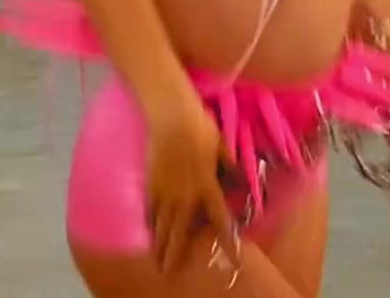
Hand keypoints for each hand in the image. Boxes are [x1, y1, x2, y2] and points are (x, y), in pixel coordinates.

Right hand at [145, 99, 237, 276]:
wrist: (172, 117)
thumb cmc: (201, 128)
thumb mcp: (222, 147)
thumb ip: (230, 167)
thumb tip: (242, 182)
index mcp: (208, 188)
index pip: (220, 221)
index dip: (228, 241)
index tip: (233, 259)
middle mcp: (185, 196)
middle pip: (179, 232)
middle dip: (175, 254)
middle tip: (168, 272)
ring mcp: (165, 191)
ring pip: (161, 225)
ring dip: (159, 244)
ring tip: (156, 261)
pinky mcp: (150, 183)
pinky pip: (149, 209)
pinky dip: (148, 222)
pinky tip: (147, 231)